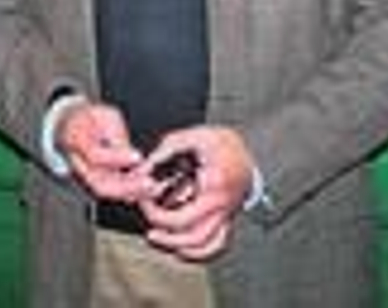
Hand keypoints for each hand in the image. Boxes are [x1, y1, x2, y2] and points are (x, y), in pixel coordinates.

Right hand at [54, 100, 147, 202]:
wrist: (74, 125)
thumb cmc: (91, 118)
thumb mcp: (106, 115)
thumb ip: (116, 134)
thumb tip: (129, 152)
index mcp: (77, 139)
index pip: (95, 155)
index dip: (117, 158)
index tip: (138, 157)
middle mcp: (79, 162)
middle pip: (100, 182)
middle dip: (127, 186)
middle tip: (148, 183)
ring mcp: (86, 174)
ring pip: (106, 191)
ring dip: (130, 193)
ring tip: (151, 189)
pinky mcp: (96, 180)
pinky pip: (111, 190)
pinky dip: (129, 193)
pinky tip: (145, 191)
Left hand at [138, 125, 253, 260]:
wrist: (245, 150)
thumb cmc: (221, 142)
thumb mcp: (193, 136)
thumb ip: (167, 149)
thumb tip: (144, 167)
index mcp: (214, 188)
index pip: (179, 216)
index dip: (155, 213)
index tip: (143, 199)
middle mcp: (222, 207)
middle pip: (191, 236)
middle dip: (164, 232)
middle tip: (146, 215)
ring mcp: (226, 216)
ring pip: (204, 245)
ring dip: (177, 246)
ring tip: (156, 237)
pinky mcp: (226, 219)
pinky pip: (216, 244)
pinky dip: (198, 251)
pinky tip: (181, 247)